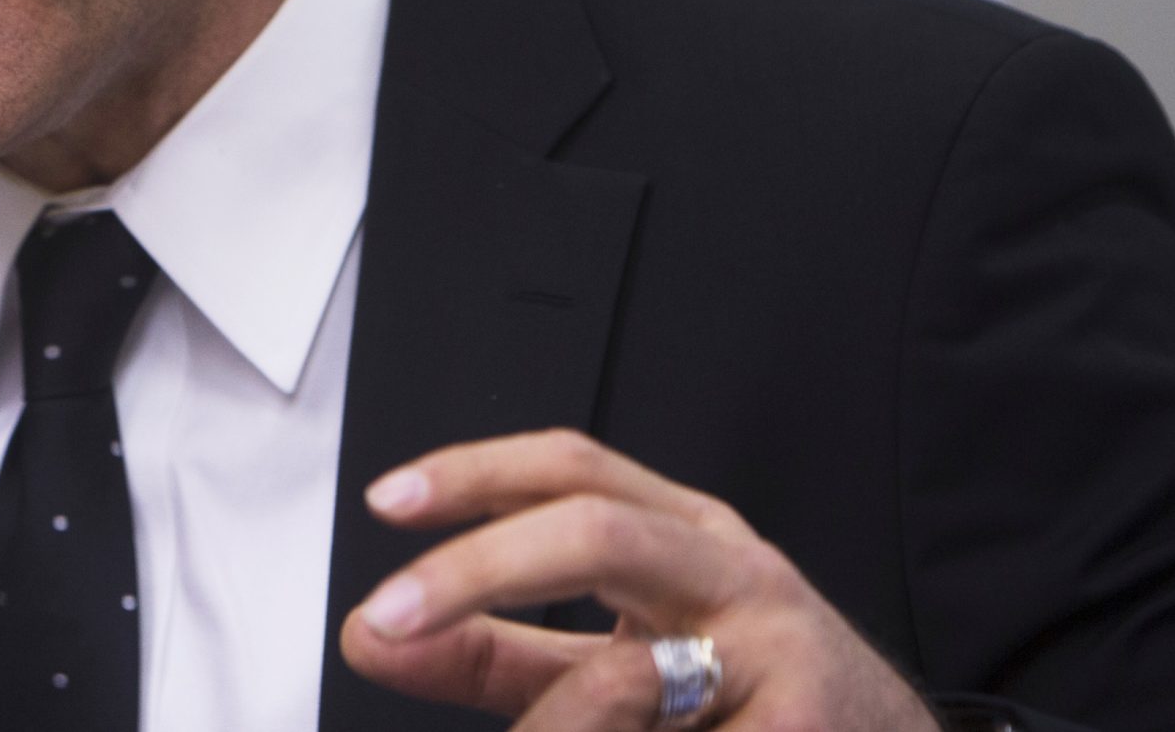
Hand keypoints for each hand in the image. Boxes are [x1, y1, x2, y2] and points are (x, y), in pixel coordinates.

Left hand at [338, 429, 940, 730]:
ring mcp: (778, 654)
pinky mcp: (803, 731)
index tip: (387, 500)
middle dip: (476, 569)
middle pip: (594, 530)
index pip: (572, 469)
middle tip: (387, 617)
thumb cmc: (750, 705)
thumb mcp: (622, 663)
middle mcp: (737, 573)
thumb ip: (496, 652)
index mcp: (687, 536)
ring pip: (623, 673)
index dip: (474, 473)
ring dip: (550, 726)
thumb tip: (371, 634)